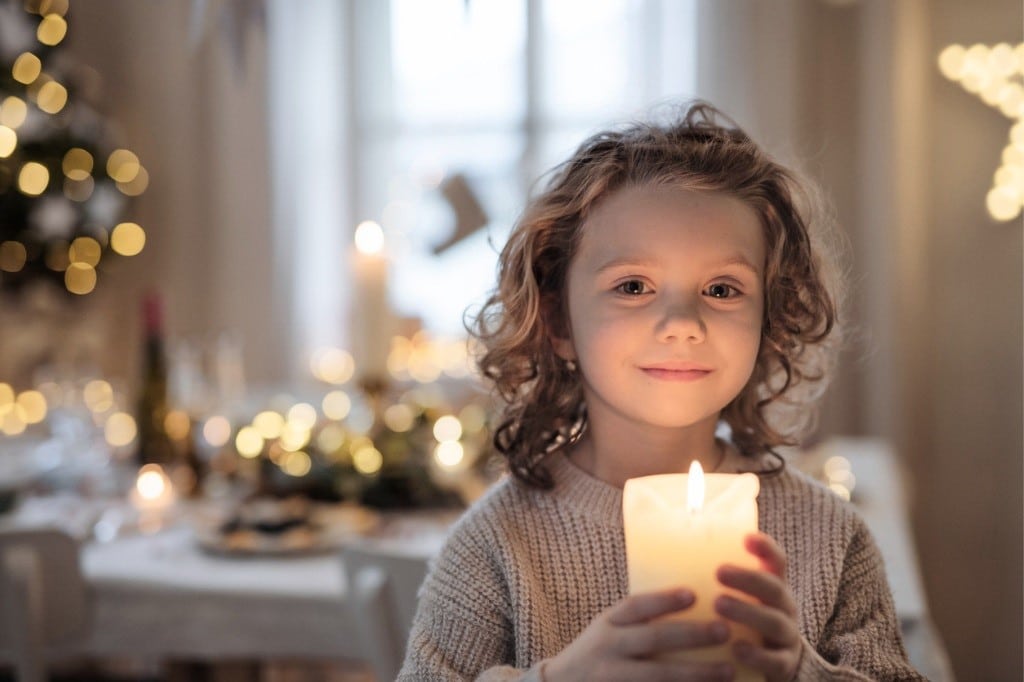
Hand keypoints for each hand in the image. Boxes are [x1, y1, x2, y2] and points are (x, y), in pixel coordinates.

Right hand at [544, 589, 734, 681]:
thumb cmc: (598, 654)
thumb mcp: (608, 630)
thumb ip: (636, 621)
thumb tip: (693, 602)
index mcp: (606, 625)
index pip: (635, 607)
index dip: (663, 600)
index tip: (693, 594)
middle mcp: (608, 651)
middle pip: (652, 640)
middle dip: (691, 636)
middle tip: (725, 630)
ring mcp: (614, 680)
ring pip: (659, 677)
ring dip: (697, 674)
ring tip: (729, 671)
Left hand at [714, 533, 801, 681]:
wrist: (772, 664)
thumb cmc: (743, 623)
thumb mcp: (737, 597)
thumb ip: (717, 579)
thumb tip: (671, 554)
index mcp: (773, 587)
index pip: (776, 562)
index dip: (766, 548)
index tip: (746, 537)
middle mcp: (785, 608)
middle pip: (773, 588)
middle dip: (748, 579)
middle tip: (719, 572)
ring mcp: (787, 636)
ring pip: (775, 622)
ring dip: (748, 612)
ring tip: (719, 605)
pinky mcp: (784, 665)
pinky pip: (774, 660)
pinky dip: (757, 655)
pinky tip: (737, 649)